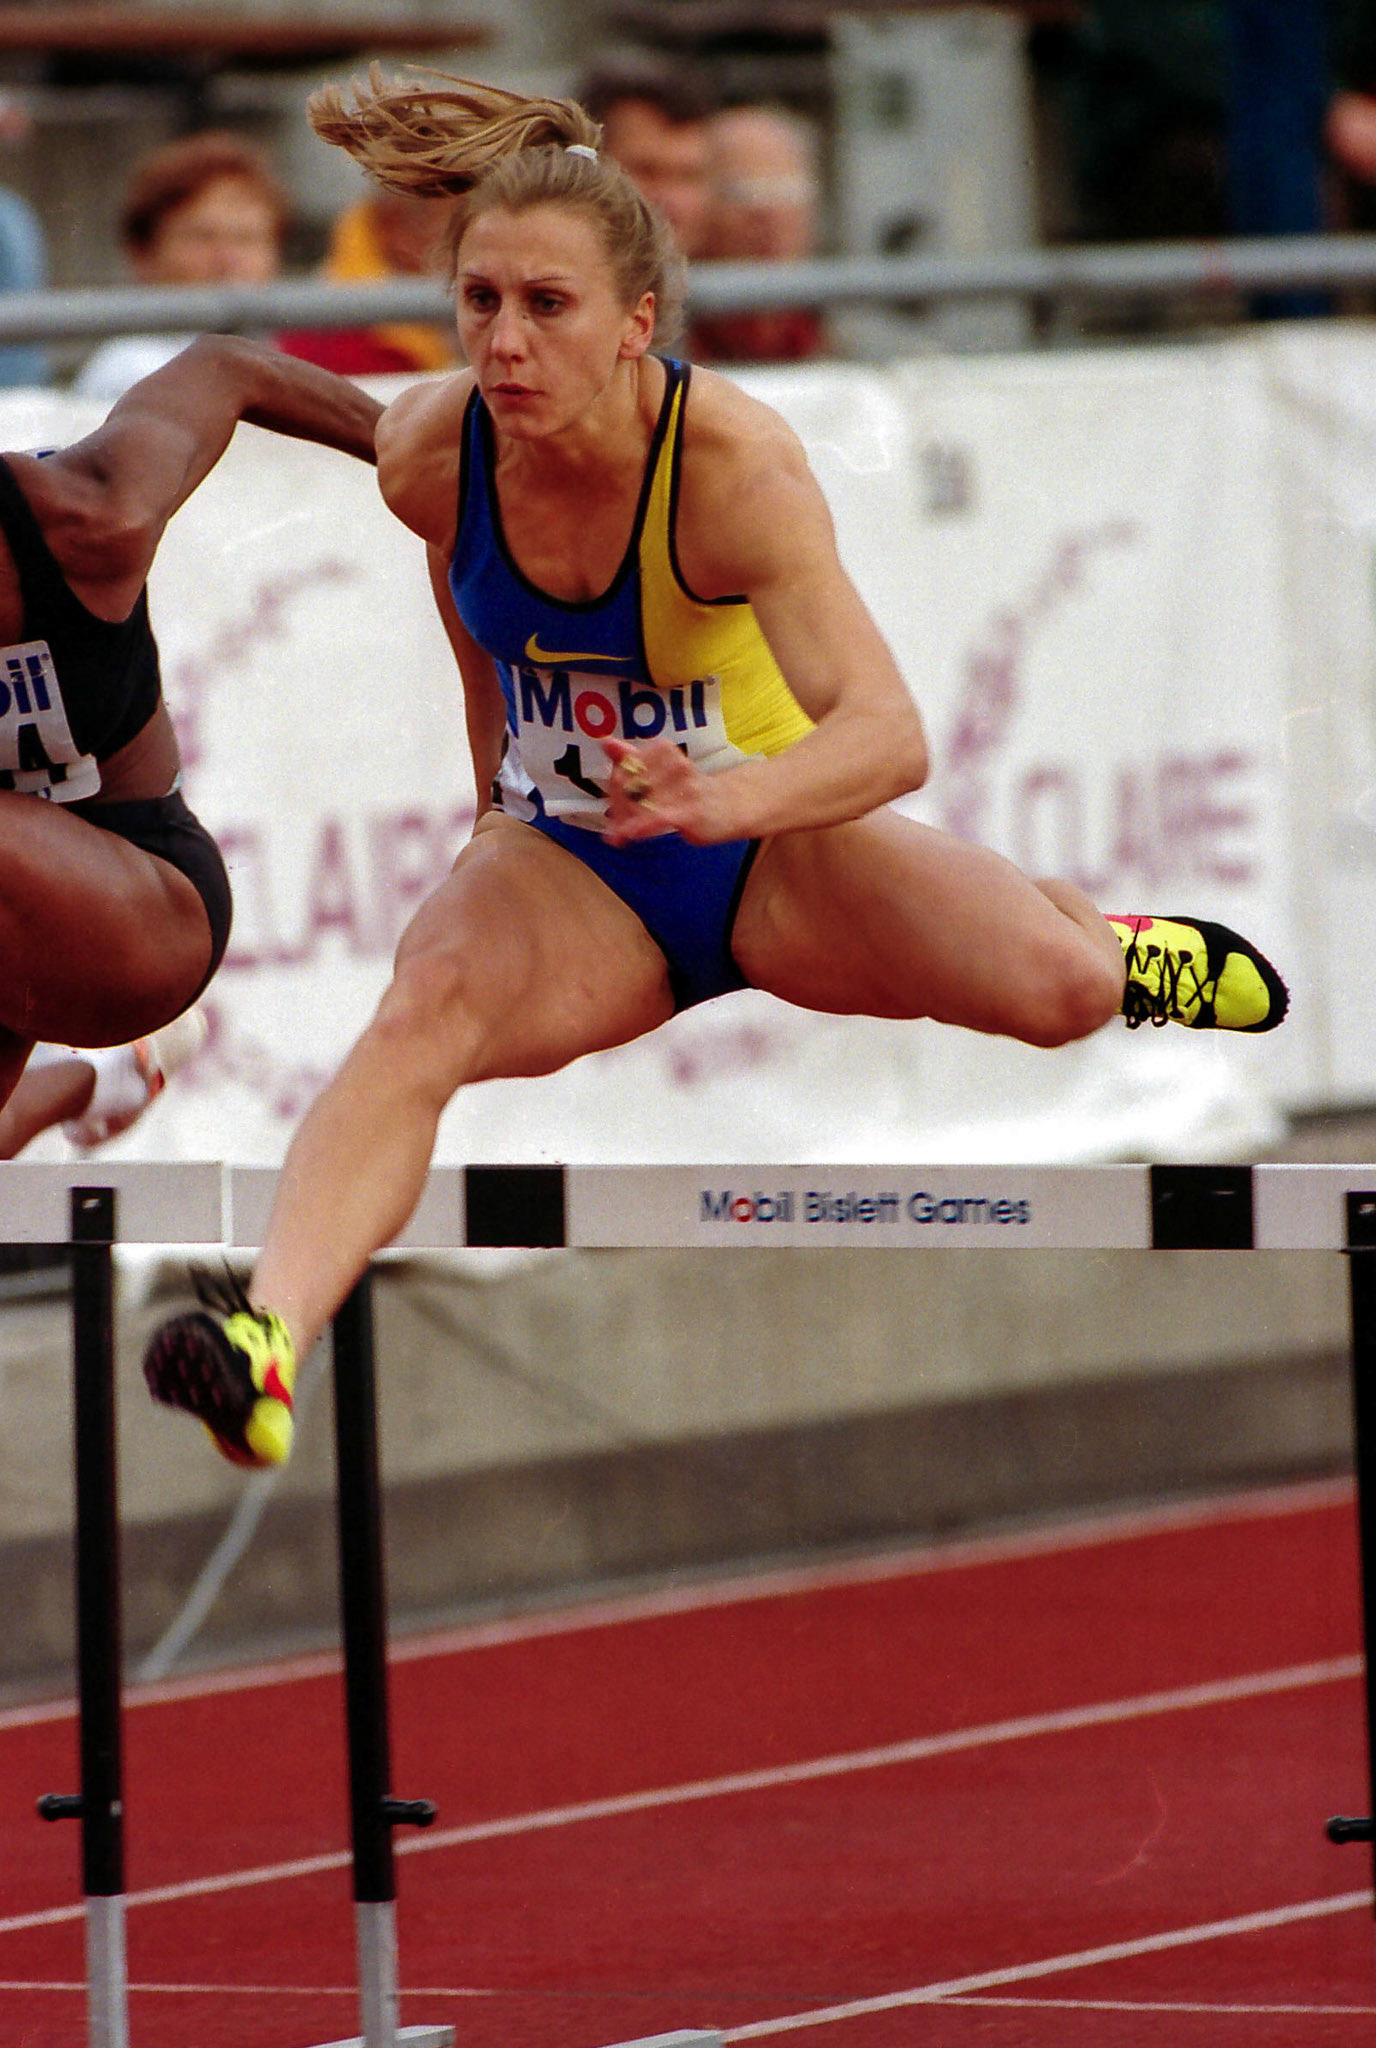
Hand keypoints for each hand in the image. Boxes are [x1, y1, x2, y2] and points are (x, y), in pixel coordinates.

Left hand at [603, 736, 729, 845]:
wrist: (731, 805)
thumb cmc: (689, 789)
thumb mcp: (660, 769)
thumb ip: (631, 758)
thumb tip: (605, 742)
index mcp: (663, 749)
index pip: (623, 767)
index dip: (614, 790)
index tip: (615, 807)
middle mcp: (673, 764)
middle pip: (629, 787)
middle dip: (618, 808)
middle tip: (615, 827)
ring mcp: (684, 788)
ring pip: (640, 805)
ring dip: (624, 823)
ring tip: (619, 837)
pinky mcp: (691, 811)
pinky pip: (659, 817)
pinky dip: (640, 826)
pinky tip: (628, 834)